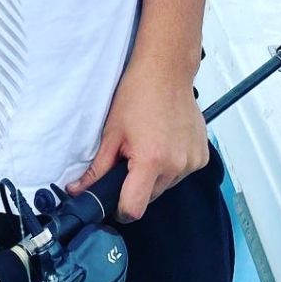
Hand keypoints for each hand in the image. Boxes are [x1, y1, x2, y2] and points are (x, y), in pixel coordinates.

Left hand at [65, 61, 208, 222]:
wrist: (166, 72)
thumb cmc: (137, 95)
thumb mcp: (111, 132)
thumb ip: (97, 168)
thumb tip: (78, 190)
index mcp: (150, 161)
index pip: (134, 209)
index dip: (120, 208)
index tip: (114, 200)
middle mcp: (176, 166)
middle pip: (150, 197)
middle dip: (137, 185)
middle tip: (130, 157)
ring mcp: (192, 162)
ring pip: (166, 185)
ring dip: (155, 174)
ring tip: (149, 144)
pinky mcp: (202, 156)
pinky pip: (181, 172)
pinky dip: (171, 164)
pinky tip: (165, 141)